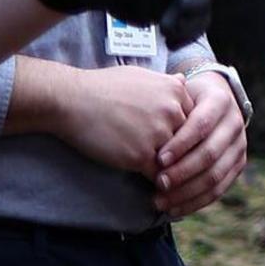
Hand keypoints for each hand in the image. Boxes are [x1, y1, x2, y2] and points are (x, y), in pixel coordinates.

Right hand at [37, 61, 191, 178]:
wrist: (70, 99)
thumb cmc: (102, 87)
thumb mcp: (139, 75)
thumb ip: (165, 83)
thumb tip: (182, 80)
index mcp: (175, 90)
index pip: (195, 120)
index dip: (186, 136)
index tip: (178, 147)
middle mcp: (172, 110)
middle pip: (190, 142)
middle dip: (183, 156)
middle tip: (183, 172)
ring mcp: (158, 133)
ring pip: (177, 161)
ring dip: (173, 173)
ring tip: (172, 186)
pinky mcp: (141, 155)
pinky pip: (160, 176)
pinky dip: (159, 184)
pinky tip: (156, 190)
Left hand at [155, 69, 249, 216]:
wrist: (211, 99)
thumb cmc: (183, 98)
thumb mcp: (177, 94)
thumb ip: (167, 108)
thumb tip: (146, 131)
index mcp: (220, 101)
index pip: (201, 125)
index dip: (180, 144)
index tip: (158, 159)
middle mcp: (235, 123)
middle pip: (210, 154)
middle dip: (182, 172)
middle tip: (158, 183)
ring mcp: (240, 146)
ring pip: (215, 176)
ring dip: (186, 192)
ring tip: (160, 201)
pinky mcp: (238, 165)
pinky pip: (218, 190)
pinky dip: (194, 202)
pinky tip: (173, 210)